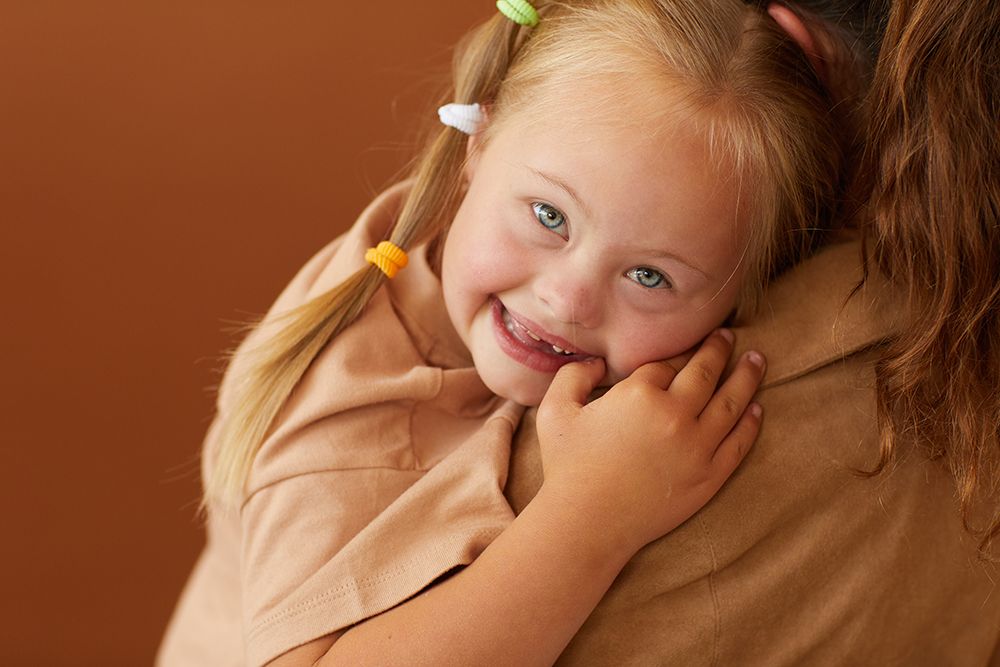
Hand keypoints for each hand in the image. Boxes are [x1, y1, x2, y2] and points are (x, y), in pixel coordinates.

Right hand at [535, 329, 764, 556]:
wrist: (587, 523)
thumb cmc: (567, 467)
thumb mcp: (554, 411)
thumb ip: (573, 375)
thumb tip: (598, 363)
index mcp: (639, 393)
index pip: (666, 364)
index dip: (671, 358)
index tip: (681, 350)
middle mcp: (674, 414)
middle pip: (705, 372)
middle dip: (718, 350)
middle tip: (727, 337)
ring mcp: (697, 446)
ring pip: (731, 402)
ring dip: (746, 377)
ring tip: (757, 360)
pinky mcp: (709, 476)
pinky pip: (738, 443)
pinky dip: (751, 423)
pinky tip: (756, 409)